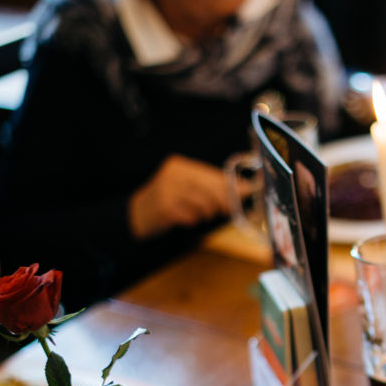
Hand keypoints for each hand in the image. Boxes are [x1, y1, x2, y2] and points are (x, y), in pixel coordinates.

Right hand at [129, 154, 245, 239]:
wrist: (138, 214)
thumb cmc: (169, 200)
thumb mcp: (188, 187)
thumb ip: (212, 185)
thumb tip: (243, 187)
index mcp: (180, 166)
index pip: (212, 174)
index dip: (231, 185)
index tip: (247, 191)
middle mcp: (173, 174)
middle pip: (210, 188)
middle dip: (223, 201)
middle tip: (228, 209)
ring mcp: (167, 191)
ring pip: (203, 204)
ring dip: (207, 213)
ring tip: (200, 214)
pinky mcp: (164, 208)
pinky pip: (191, 216)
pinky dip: (193, 219)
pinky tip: (186, 218)